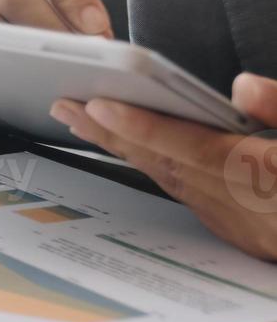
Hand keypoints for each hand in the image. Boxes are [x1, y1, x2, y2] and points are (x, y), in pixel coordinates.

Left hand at [53, 74, 276, 259]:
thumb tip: (243, 86)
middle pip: (168, 165)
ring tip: (81, 124)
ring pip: (170, 183)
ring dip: (123, 151)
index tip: (100, 106)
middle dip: (112, 134)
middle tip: (65, 107)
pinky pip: (184, 198)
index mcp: (268, 177)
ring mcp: (242, 227)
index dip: (145, 128)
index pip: (197, 149)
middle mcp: (248, 207)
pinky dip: (151, 171)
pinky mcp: (241, 235)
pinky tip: (128, 153)